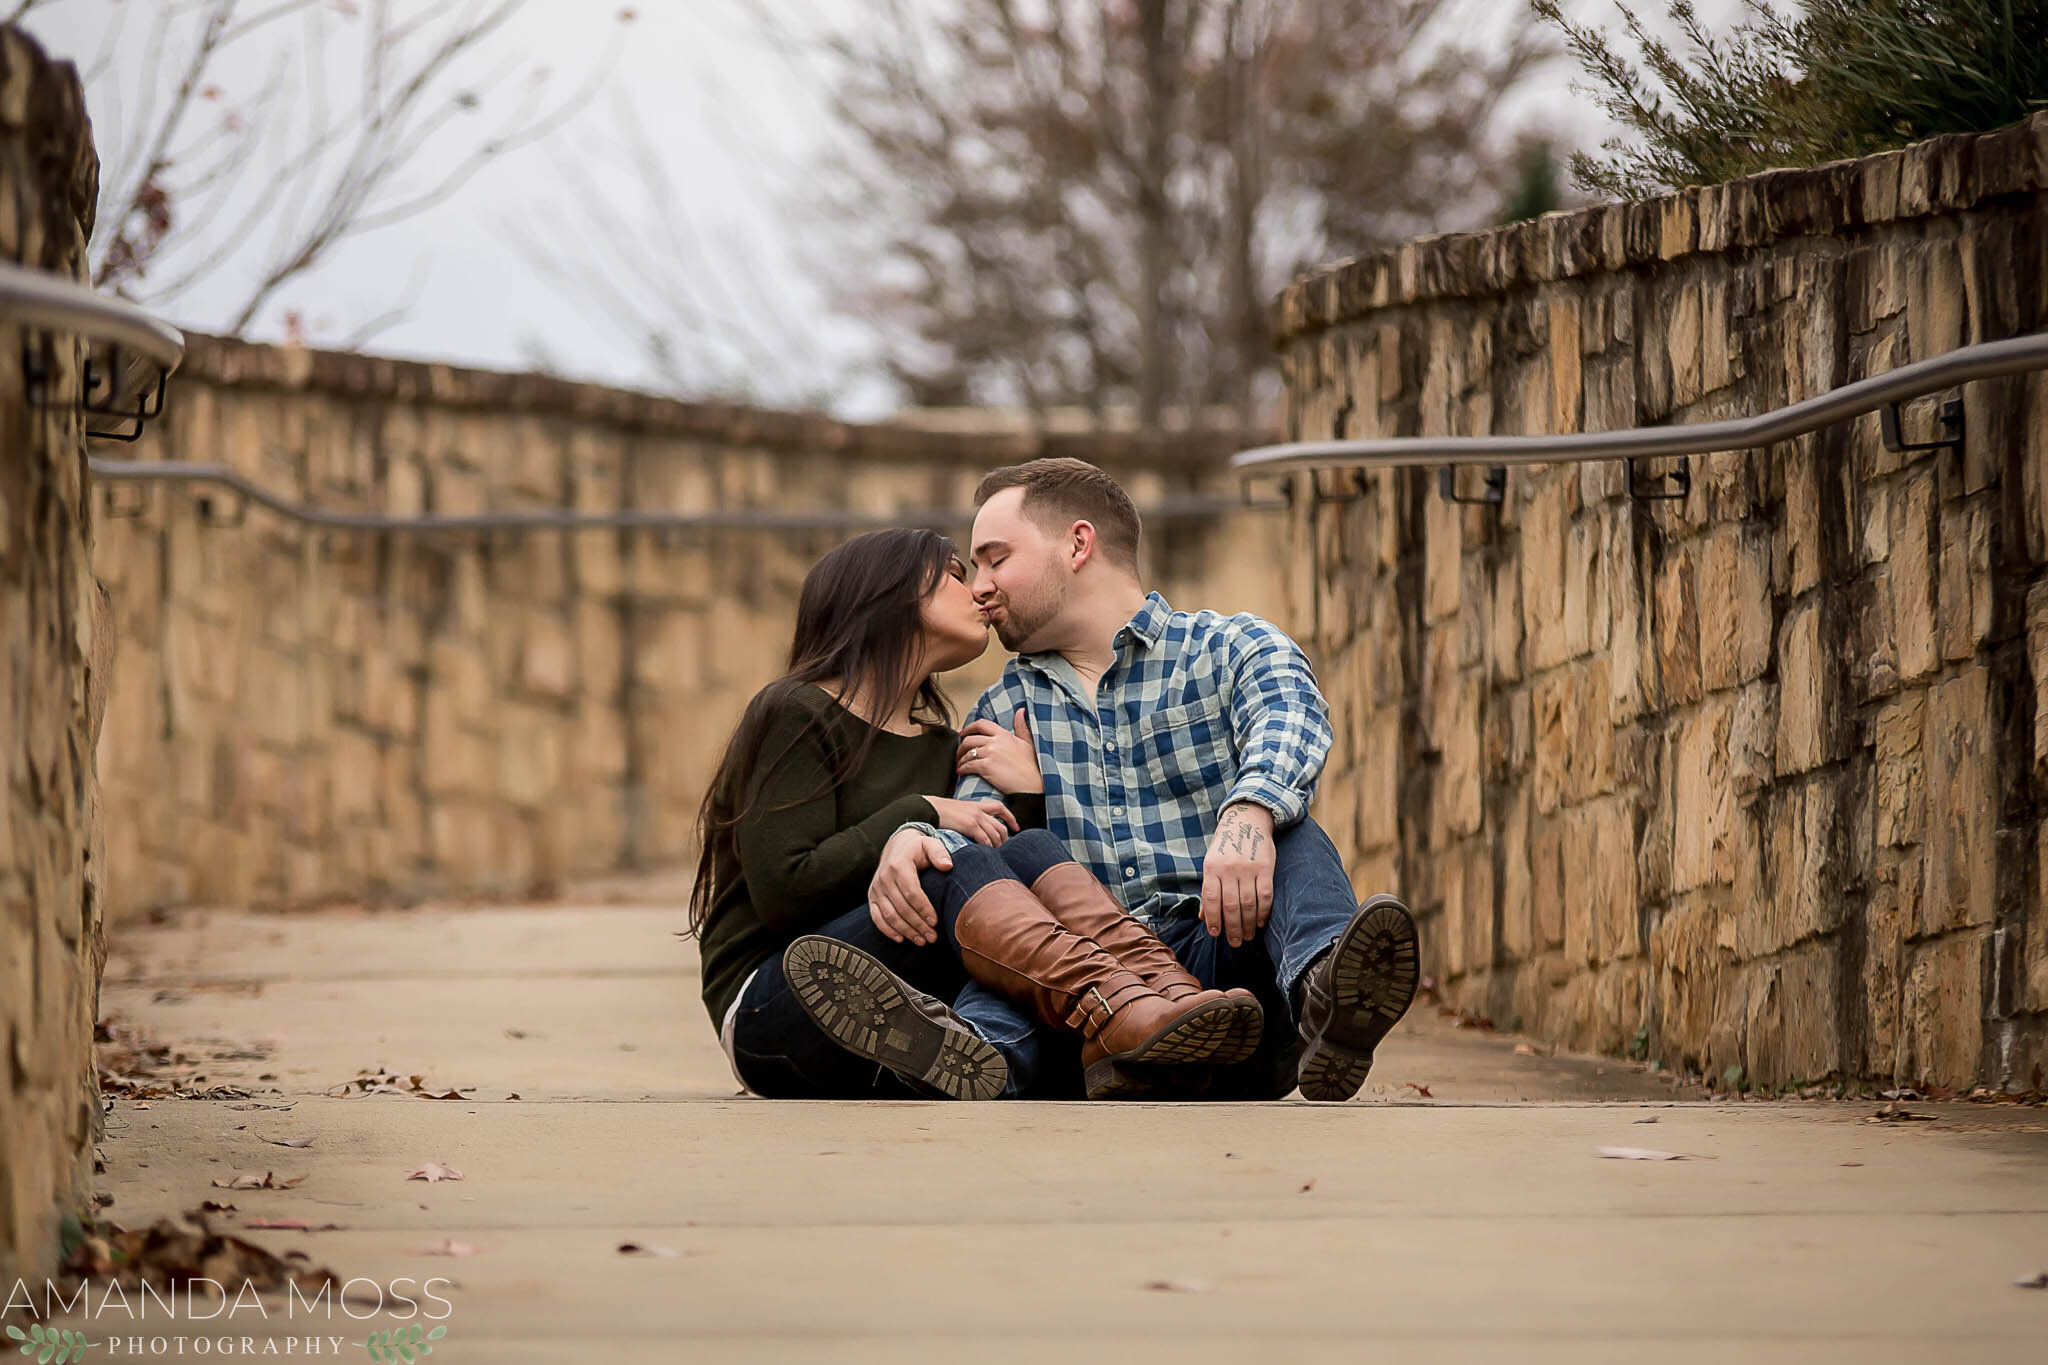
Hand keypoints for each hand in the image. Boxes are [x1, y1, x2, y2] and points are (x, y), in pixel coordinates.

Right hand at [868, 828, 949, 945]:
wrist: (896, 846)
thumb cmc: (917, 849)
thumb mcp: (929, 844)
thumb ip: (939, 853)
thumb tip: (947, 865)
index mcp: (899, 866)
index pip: (912, 892)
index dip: (923, 909)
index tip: (935, 921)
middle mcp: (884, 878)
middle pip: (901, 907)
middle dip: (918, 925)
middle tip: (932, 937)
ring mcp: (876, 888)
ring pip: (889, 915)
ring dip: (906, 931)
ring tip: (922, 941)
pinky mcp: (872, 897)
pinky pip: (876, 917)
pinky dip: (887, 930)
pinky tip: (901, 939)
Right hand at [927, 796, 1018, 845]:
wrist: (928, 808)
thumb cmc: (939, 812)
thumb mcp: (957, 811)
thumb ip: (967, 817)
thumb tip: (972, 829)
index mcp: (976, 805)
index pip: (1000, 808)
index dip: (1010, 818)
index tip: (1016, 828)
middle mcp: (979, 810)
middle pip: (1000, 826)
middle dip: (1005, 838)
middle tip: (1003, 849)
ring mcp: (975, 817)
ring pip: (995, 834)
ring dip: (998, 846)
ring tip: (996, 854)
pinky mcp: (970, 825)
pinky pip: (985, 839)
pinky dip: (988, 848)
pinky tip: (987, 854)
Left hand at [956, 709, 1040, 793]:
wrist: (1031, 785)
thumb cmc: (1031, 766)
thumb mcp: (1028, 742)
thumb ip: (1021, 726)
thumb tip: (1020, 711)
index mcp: (1003, 735)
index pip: (981, 724)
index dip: (968, 728)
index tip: (962, 734)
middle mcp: (995, 742)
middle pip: (969, 740)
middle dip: (961, 747)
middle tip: (959, 753)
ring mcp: (989, 754)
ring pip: (967, 753)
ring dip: (960, 760)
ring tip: (960, 765)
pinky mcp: (985, 767)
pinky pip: (967, 766)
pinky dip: (962, 769)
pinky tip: (962, 772)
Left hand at [1202, 803, 1275, 947]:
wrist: (1247, 820)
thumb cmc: (1226, 846)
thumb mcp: (1211, 863)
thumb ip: (1209, 889)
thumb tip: (1203, 918)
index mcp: (1211, 867)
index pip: (1211, 899)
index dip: (1213, 920)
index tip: (1216, 934)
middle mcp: (1229, 868)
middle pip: (1230, 905)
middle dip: (1232, 928)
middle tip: (1235, 942)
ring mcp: (1248, 868)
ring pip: (1248, 903)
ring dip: (1248, 924)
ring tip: (1248, 936)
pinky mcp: (1265, 867)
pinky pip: (1265, 895)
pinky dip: (1263, 912)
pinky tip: (1261, 922)